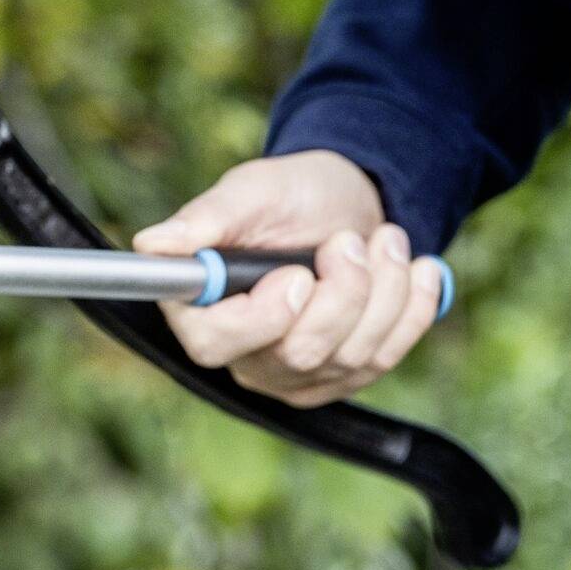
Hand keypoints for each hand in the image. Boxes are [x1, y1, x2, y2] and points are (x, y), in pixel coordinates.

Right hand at [133, 150, 445, 406]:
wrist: (346, 204)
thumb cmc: (288, 195)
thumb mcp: (250, 191)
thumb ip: (205, 219)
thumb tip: (151, 244)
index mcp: (204, 310)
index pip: (214, 343)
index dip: (262, 317)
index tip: (298, 276)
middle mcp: (245, 354)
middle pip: (297, 355)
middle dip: (342, 292)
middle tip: (349, 240)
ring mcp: (297, 374)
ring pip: (351, 356)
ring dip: (383, 287)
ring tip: (385, 238)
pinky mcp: (344, 378)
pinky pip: (388, 355)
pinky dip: (412, 306)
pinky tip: (419, 269)